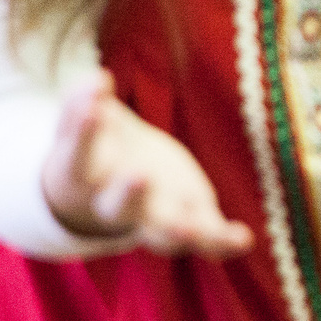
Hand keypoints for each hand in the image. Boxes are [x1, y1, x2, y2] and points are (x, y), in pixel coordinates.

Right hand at [42, 71, 252, 258]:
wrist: (109, 190)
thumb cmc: (97, 146)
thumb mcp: (83, 120)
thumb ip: (82, 100)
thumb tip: (96, 79)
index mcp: (83, 177)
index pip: (77, 158)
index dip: (83, 133)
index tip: (92, 108)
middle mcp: (115, 205)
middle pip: (118, 208)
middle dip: (129, 194)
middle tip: (138, 174)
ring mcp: (153, 217)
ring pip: (160, 233)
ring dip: (175, 231)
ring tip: (190, 229)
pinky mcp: (190, 217)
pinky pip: (205, 237)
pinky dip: (222, 242)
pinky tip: (243, 240)